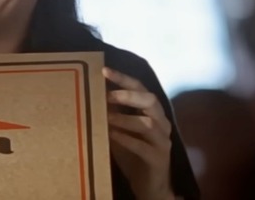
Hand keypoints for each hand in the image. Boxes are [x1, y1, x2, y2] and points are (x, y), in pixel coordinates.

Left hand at [104, 67, 174, 199]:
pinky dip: (126, 139)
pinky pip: (143, 147)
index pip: (141, 88)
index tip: (104, 70)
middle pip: (151, 100)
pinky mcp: (159, 158)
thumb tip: (92, 92)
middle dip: (128, 95)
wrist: (149, 184)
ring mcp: (162, 140)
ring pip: (149, 123)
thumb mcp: (120, 129)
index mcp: (152, 111)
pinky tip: (111, 136)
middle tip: (107, 95)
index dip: (124, 79)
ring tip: (106, 117)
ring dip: (125, 118)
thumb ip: (112, 112)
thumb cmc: (132, 153)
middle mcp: (161, 122)